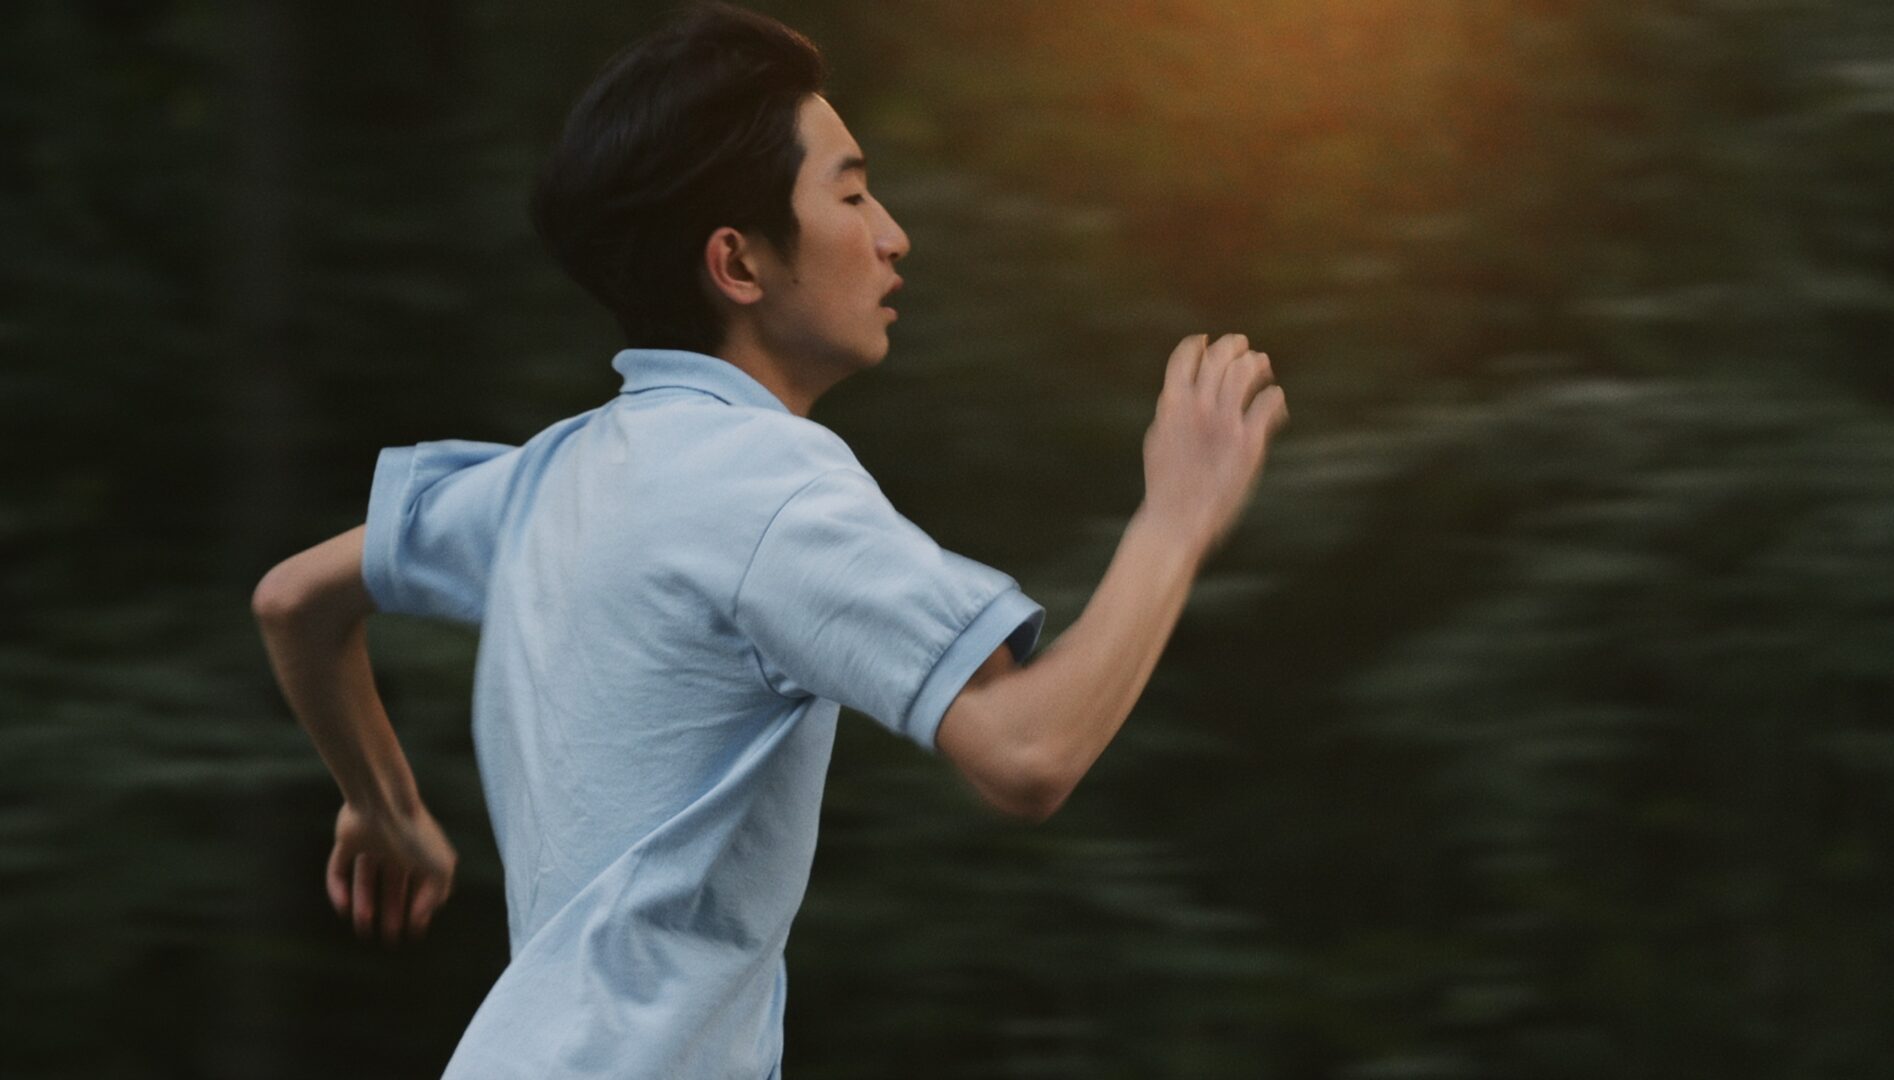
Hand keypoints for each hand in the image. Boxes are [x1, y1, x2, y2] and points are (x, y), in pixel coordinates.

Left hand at [326, 798, 457, 946]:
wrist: (384, 802)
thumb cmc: (416, 835)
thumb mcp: (440, 868)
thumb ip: (436, 895)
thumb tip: (420, 917)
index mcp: (422, 853)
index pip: (421, 886)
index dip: (418, 910)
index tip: (415, 932)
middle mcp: (397, 848)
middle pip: (392, 887)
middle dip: (392, 914)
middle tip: (389, 938)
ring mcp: (371, 844)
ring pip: (365, 880)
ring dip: (364, 905)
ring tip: (364, 928)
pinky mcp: (347, 841)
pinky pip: (339, 869)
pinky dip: (339, 890)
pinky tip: (344, 908)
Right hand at [1138, 332, 1289, 560]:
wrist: (1177, 520)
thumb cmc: (1166, 484)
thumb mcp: (1158, 440)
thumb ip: (1170, 412)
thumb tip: (1175, 392)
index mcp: (1172, 405)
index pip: (1185, 358)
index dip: (1196, 345)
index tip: (1206, 341)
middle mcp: (1199, 407)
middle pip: (1220, 358)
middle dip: (1233, 347)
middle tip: (1244, 348)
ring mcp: (1226, 423)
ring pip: (1246, 372)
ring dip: (1257, 365)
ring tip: (1263, 368)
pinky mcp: (1249, 442)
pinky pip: (1269, 403)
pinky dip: (1274, 398)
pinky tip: (1275, 404)